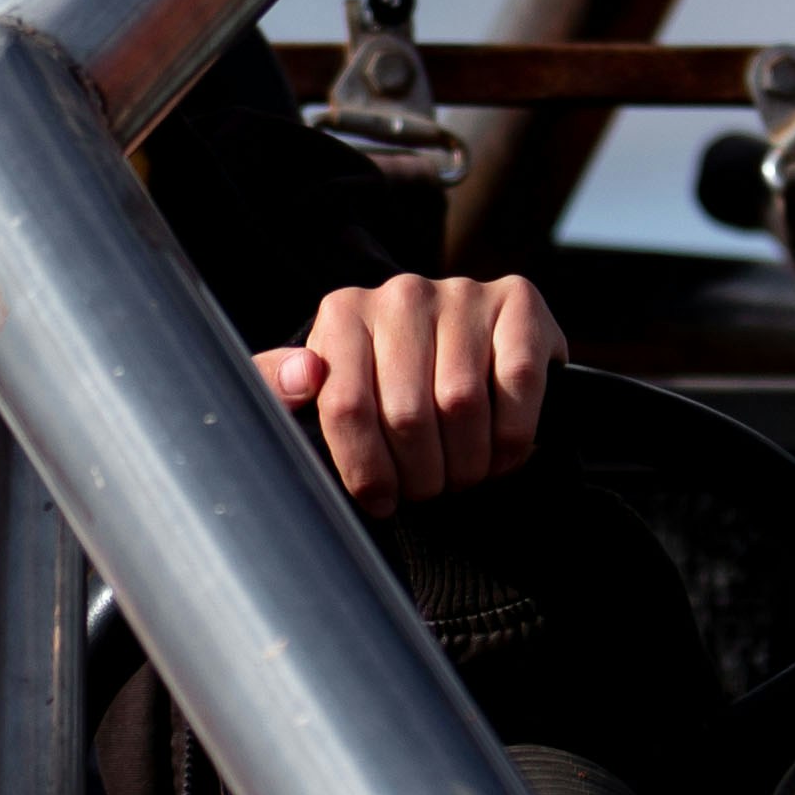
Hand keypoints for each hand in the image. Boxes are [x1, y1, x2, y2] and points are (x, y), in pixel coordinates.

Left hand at [258, 274, 562, 518]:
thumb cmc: (378, 384)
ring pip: (463, 405)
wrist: (463, 350)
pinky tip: (499, 454)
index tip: (380, 500)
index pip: (346, 406)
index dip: (365, 469)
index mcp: (342, 314)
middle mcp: (400, 295)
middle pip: (407, 414)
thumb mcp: (316, 391)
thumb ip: (277, 387)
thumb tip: (300, 377)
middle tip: (427, 490)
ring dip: (466, 462)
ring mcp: (461, 293)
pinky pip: (517, 385)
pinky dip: (511, 437)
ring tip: (460, 474)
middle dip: (419, 474)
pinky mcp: (518, 302)